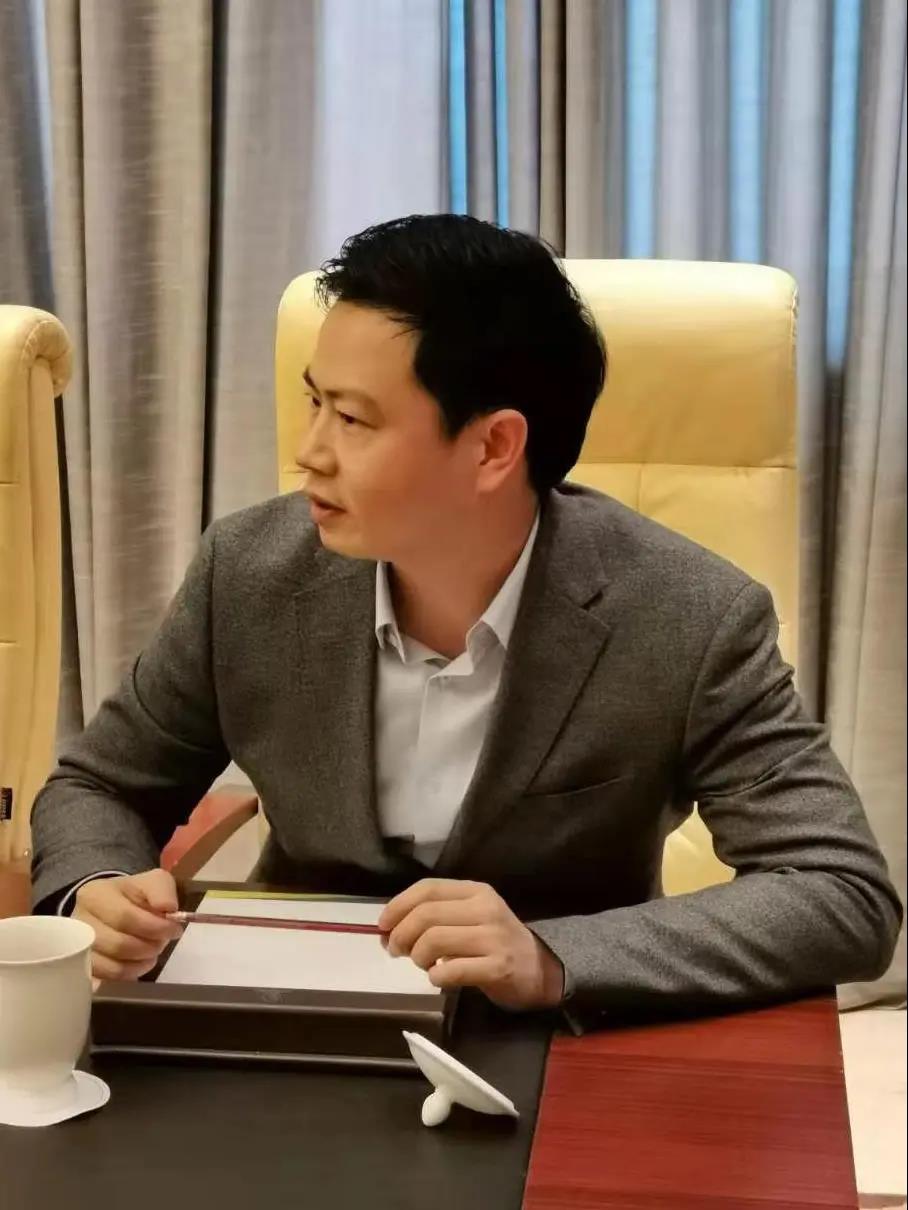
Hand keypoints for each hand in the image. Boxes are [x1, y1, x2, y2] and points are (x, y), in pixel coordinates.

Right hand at [73, 868, 182, 980]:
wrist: (116, 907)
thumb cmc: (135, 895)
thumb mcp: (153, 881)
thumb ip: (162, 890)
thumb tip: (168, 908)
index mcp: (95, 895)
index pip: (124, 916)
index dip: (154, 927)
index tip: (174, 930)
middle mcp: (79, 922)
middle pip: (118, 944)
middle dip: (148, 947)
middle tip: (162, 943)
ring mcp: (77, 948)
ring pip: (111, 966)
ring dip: (139, 963)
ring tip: (151, 953)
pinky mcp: (82, 968)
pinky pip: (106, 980)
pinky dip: (128, 975)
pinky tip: (137, 964)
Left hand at [378, 879, 564, 1010]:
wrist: (539, 970)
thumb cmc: (494, 942)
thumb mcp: (469, 918)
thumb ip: (435, 918)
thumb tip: (387, 929)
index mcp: (476, 891)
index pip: (428, 888)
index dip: (398, 905)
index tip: (382, 925)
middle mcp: (485, 908)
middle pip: (426, 914)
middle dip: (401, 934)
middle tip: (395, 950)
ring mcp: (494, 937)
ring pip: (435, 940)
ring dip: (418, 957)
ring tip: (423, 965)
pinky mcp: (499, 967)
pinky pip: (452, 970)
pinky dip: (436, 977)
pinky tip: (439, 979)